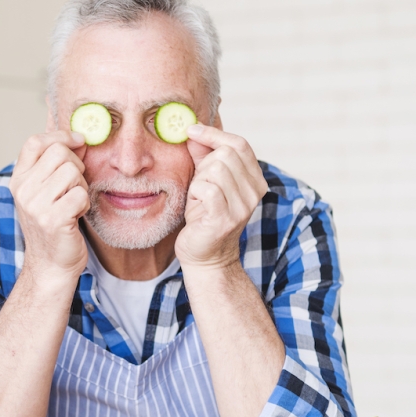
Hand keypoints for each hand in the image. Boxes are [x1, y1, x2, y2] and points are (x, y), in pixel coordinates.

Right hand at [9, 130, 89, 283]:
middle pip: (59, 153)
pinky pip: (81, 194)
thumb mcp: (44, 191)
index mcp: (18, 180)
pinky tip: (76, 215)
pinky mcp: (53, 219)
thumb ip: (55, 165)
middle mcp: (23, 190)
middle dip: (76, 166)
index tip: (78, 141)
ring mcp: (36, 205)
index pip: (34, 142)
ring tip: (73, 204)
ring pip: (73, 172)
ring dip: (81, 187)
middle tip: (74, 186)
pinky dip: (85, 204)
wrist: (50, 264)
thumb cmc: (53, 226)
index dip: (60, 136)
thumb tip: (80, 137)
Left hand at [175, 125, 267, 271]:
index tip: (190, 130)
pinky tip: (196, 207)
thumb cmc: (203, 217)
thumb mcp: (204, 181)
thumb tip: (192, 131)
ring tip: (198, 200)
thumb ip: (202, 157)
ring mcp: (243, 206)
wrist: (205, 256)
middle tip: (198, 185)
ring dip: (198, 182)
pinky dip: (194, 194)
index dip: (214, 134)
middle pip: (225, 154)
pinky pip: (207, 189)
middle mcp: (255, 191)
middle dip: (203, 165)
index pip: (239, 144)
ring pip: (215, 170)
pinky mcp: (226, 218)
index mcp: (255, 179)